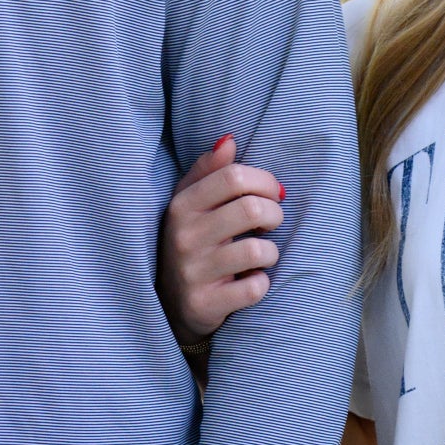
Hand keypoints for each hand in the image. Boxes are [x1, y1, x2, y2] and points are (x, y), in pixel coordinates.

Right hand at [157, 136, 284, 341]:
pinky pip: (254, 288)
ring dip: (271, 252)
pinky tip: (252, 280)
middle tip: (271, 223)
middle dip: (274, 214)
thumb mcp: (190, 203)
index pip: (234, 176)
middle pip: (251, 209)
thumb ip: (209, 170)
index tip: (272, 194)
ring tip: (262, 253)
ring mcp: (193, 272)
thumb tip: (229, 140)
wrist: (169, 305)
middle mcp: (184, 236)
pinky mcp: (205, 304)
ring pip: (258, 250)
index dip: (264, 182)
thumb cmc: (190, 242)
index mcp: (182, 206)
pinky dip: (262, 283)